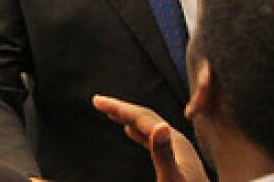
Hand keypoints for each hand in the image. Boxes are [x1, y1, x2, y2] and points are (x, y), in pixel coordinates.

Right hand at [93, 95, 207, 181]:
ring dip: (127, 117)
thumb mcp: (172, 179)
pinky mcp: (176, 158)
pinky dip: (137, 131)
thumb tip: (160, 125)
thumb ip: (165, 154)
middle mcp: (176, 139)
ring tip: (110, 113)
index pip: (140, 115)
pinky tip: (130, 132)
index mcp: (174, 140)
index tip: (96, 100)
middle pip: (143, 116)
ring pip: (147, 125)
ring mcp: (177, 148)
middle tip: (97, 101)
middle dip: (120, 108)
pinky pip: (152, 137)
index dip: (118, 107)